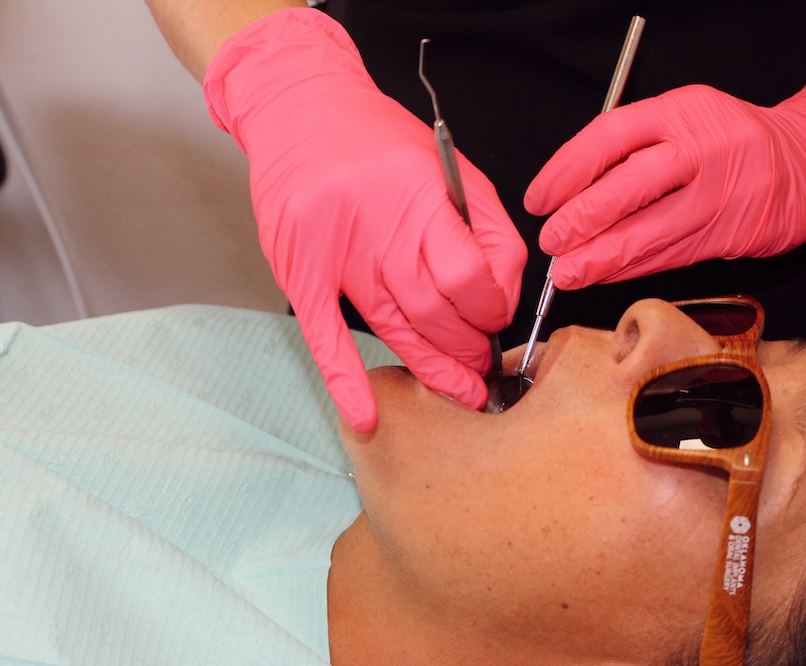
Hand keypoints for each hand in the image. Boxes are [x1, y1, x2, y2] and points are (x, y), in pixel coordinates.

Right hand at [204, 9, 526, 431]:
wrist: (299, 111)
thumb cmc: (376, 140)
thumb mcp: (447, 164)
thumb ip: (483, 224)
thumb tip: (506, 287)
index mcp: (422, 196)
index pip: (471, 275)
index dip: (492, 308)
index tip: (497, 317)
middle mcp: (379, 227)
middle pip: (436, 312)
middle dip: (469, 347)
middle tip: (484, 365)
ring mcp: (337, 255)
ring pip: (394, 329)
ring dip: (433, 370)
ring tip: (462, 392)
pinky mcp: (301, 275)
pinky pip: (326, 337)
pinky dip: (346, 380)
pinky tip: (366, 415)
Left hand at [524, 63, 805, 288]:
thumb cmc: (732, 138)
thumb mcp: (685, 118)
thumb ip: (635, 147)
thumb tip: (572, 194)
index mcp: (679, 111)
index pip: (608, 137)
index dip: (566, 172)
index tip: (539, 199)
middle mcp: (699, 149)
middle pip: (626, 187)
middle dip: (581, 220)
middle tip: (552, 242)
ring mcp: (719, 193)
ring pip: (649, 231)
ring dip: (602, 258)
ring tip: (569, 273)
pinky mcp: (732, 233)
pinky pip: (671, 256)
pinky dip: (634, 270)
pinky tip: (608, 275)